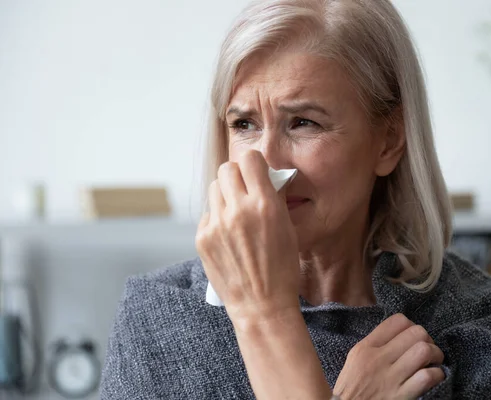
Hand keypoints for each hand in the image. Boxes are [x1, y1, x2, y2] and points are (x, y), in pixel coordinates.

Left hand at [195, 150, 299, 321]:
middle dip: (236, 176)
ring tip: (236, 213)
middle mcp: (238, 210)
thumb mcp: (287, 228)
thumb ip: (272, 199)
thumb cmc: (281, 270)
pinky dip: (217, 218)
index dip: (254, 164)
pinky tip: (228, 235)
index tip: (256, 172)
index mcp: (265, 205)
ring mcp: (217, 224)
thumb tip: (262, 179)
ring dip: (225, 194)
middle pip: (226, 169)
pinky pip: (207, 214)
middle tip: (244, 190)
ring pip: (214, 188)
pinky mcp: (202, 238)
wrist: (262, 306)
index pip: (250, 159)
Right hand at [334, 314, 444, 399]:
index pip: (396, 321)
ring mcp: (391, 378)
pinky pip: (428, 377)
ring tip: (433, 361)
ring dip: (435, 354)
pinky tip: (434, 376)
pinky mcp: (402, 396)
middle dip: (427, 339)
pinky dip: (437, 374)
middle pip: (415, 333)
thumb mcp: (354, 359)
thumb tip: (399, 334)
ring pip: (424, 351)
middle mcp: (378, 359)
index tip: (412, 335)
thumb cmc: (351, 387)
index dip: (411, 325)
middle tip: (427, 347)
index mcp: (366, 348)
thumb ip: (374, 344)